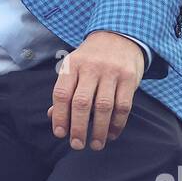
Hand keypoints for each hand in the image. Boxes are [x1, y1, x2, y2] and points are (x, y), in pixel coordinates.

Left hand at [49, 31, 145, 150]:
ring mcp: (111, 72)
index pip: (62, 93)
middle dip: (78, 128)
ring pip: (103, 106)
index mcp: (72, 65)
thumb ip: (64, 91)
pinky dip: (117, 124)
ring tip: (95, 145)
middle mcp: (90, 67)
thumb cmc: (91, 58)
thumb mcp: (73, 68)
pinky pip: (123, 105)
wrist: (119, 35)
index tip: (60, 133)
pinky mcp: (129, 77)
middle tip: (77, 145)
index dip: (60, 116)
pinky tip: (112, 134)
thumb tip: (52, 117)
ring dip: (99, 130)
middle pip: (81, 102)